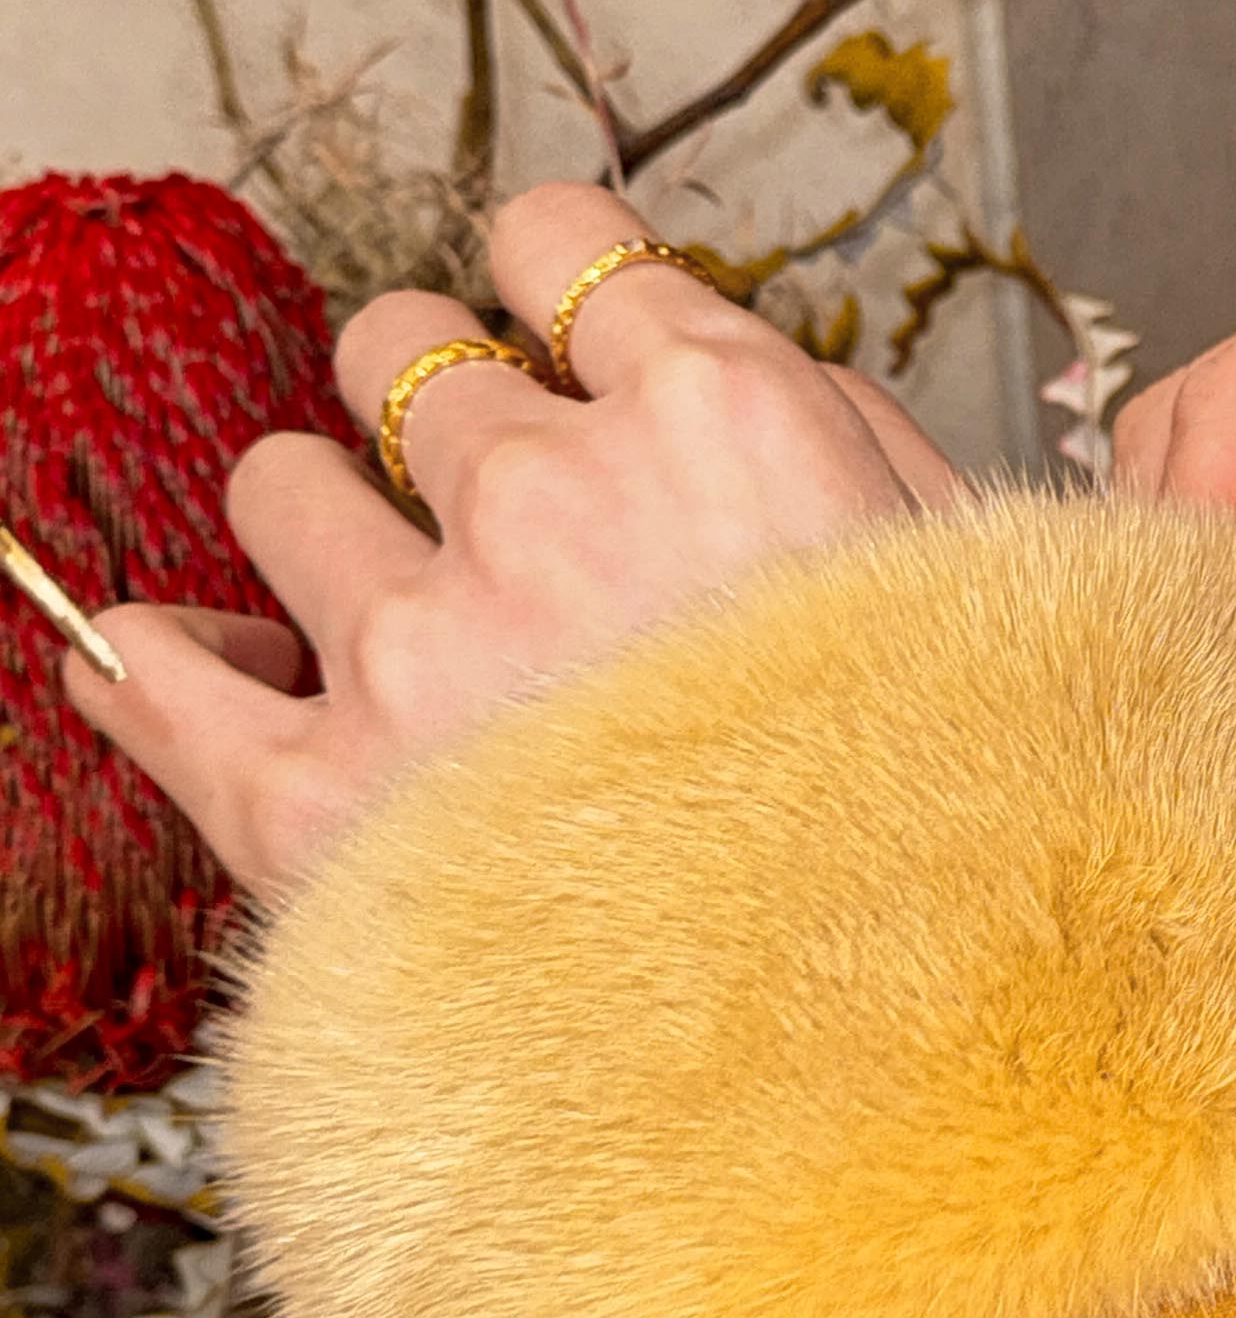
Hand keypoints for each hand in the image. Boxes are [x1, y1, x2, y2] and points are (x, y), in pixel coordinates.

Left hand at [62, 181, 960, 903]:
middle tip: (498, 512)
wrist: (903, 1076)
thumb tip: (755, 373)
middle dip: (434, 414)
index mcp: (724, 420)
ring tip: (398, 623)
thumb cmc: (979, 841)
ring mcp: (418, 645)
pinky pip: (154, 671)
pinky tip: (208, 665)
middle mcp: (552, 498)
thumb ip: (860, 444)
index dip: (551, 287)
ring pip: (278, 483)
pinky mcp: (311, 802)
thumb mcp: (998, 591)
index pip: (556, 240)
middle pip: (398, 352)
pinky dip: (169, 660)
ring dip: (326, 534)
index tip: (560, 341)